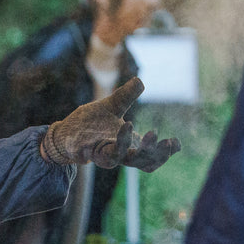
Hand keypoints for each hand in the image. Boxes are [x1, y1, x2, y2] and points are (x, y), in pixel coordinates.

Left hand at [41, 78, 179, 169]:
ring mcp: (107, 155)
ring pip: (128, 159)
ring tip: (152, 133)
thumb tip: (140, 80)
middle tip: (169, 141)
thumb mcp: (112, 106)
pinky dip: (119, 141)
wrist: (66, 131)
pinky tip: (126, 126)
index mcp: (129, 145)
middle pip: (145, 162)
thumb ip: (126, 96)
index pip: (151, 155)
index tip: (178, 142)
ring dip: (141, 149)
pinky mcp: (93, 154)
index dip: (166, 152)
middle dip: (159, 153)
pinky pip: (109, 154)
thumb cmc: (90, 123)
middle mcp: (121, 153)